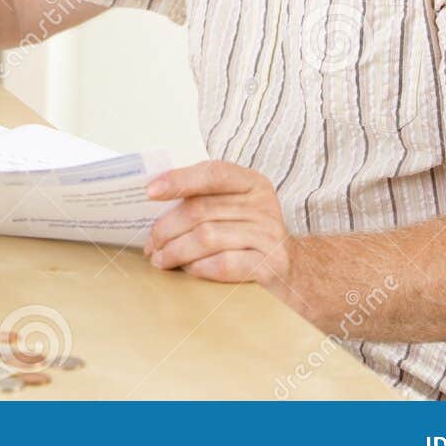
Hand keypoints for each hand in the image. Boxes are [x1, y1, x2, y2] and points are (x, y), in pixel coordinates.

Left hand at [144, 160, 293, 287]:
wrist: (295, 272)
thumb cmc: (250, 237)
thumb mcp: (235, 208)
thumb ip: (204, 198)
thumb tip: (153, 199)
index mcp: (251, 182)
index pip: (212, 173)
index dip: (179, 180)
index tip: (150, 192)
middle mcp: (263, 204)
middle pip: (201, 210)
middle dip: (166, 229)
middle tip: (150, 244)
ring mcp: (269, 234)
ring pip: (207, 237)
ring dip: (176, 251)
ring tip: (160, 260)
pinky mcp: (270, 264)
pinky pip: (224, 263)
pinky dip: (199, 267)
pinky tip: (188, 270)